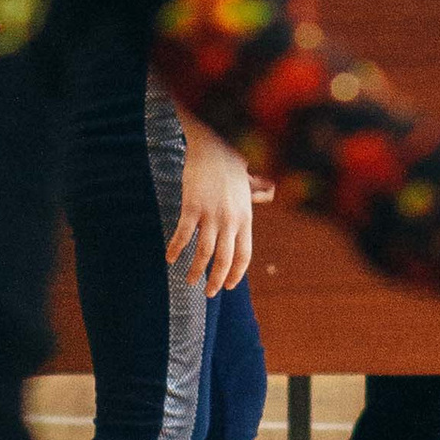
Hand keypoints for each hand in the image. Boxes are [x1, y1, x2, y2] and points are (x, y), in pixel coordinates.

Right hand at [168, 120, 254, 294]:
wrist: (213, 147)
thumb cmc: (230, 165)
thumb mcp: (248, 183)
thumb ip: (258, 192)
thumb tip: (270, 193)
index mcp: (245, 217)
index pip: (244, 254)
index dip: (236, 273)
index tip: (228, 285)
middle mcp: (231, 220)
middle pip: (225, 259)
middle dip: (216, 279)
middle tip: (209, 293)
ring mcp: (211, 214)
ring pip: (204, 252)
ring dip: (196, 270)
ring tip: (189, 280)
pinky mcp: (193, 207)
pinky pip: (184, 234)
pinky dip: (176, 249)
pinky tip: (169, 258)